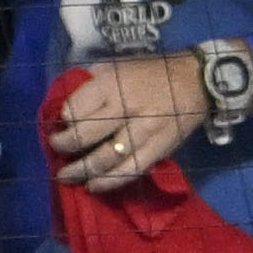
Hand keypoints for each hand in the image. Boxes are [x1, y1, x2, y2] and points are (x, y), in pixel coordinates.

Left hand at [46, 50, 197, 192]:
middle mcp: (126, 106)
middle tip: (56, 150)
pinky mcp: (158, 149)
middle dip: (65, 146)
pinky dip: (108, 182)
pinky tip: (93, 186)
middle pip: (85, 135)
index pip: (75, 107)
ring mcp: (143, 130)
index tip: (60, 124)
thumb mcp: (116, 66)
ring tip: (66, 176)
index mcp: (111, 83)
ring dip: (81, 170)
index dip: (63, 119)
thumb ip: (92, 84)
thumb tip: (67, 106)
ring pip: (105, 158)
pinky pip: (130, 171)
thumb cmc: (150, 72)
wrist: (196, 80)